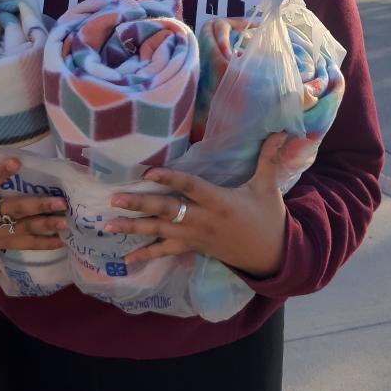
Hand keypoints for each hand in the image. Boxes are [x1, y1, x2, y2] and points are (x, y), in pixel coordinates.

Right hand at [0, 127, 66, 253]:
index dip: (0, 173)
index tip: (16, 161)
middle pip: (15, 209)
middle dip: (38, 206)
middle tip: (59, 201)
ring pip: (24, 228)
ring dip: (46, 225)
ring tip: (66, 221)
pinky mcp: (3, 241)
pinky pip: (25, 244)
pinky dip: (44, 244)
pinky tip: (62, 242)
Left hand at [105, 132, 289, 277]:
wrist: (272, 256)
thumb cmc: (268, 218)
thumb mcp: (268, 187)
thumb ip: (269, 158)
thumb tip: (282, 131)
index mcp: (219, 201)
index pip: (191, 187)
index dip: (170, 179)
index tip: (148, 172)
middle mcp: (203, 220)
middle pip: (168, 211)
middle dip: (140, 205)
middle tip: (114, 199)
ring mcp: (195, 236)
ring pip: (160, 232)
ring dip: (134, 229)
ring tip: (108, 225)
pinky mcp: (193, 248)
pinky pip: (166, 252)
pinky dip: (145, 255)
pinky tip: (124, 259)